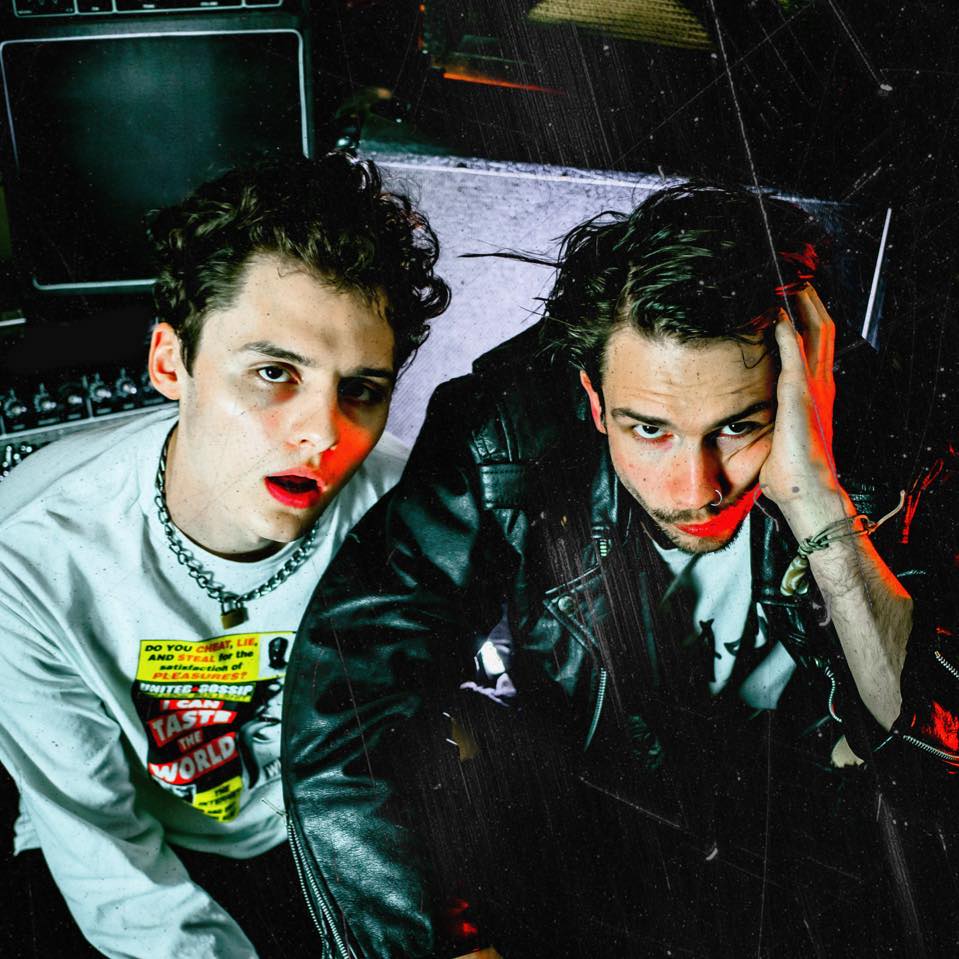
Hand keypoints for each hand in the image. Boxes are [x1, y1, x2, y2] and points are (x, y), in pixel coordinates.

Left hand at [759, 285, 838, 510]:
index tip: (787, 295)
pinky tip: (777, 315)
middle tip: (789, 276)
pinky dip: (788, 333)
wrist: (805, 492)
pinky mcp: (800, 397)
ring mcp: (813, 388)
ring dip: (801, 305)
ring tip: (786, 282)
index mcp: (814, 391)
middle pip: (821, 326)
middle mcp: (819, 384)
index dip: (805, 315)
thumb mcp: (775, 435)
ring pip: (817, 332)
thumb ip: (764, 416)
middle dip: (807, 298)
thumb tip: (737, 418)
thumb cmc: (787, 471)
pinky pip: (795, 356)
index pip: (815, 341)